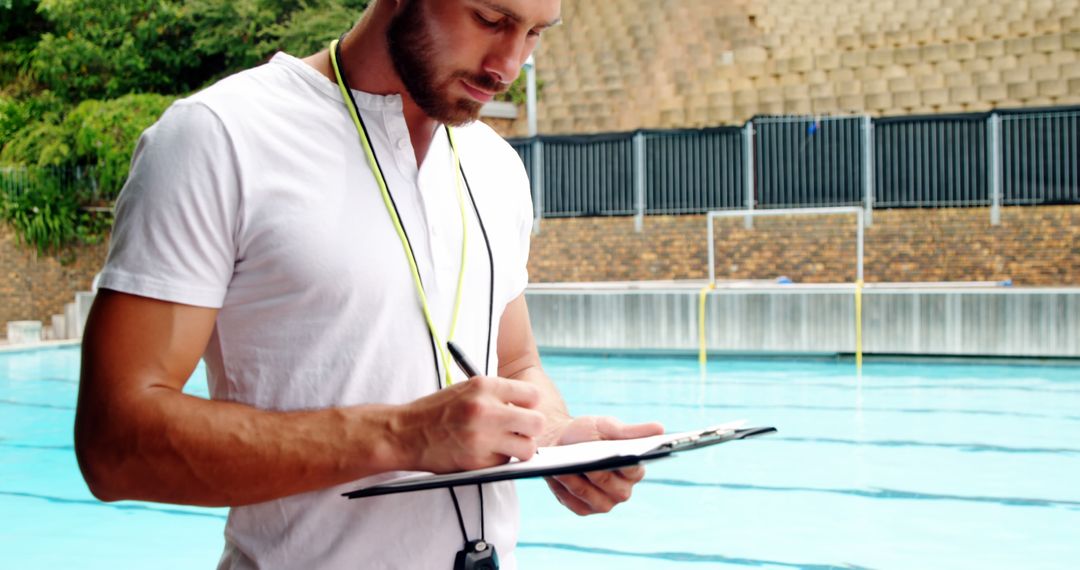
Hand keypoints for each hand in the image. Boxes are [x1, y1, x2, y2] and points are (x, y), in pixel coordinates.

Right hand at [393, 376, 545, 472]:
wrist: (405, 433)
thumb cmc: (437, 410)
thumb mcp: (467, 389)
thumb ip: (497, 395)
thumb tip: (528, 407)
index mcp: (485, 386)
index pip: (533, 395)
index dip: (529, 404)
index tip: (522, 410)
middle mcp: (486, 410)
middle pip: (537, 423)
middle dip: (530, 428)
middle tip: (519, 430)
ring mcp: (483, 438)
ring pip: (527, 449)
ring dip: (519, 448)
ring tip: (504, 444)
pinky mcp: (477, 462)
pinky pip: (505, 463)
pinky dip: (499, 460)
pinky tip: (483, 452)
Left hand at [545, 416, 663, 515]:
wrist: (560, 442)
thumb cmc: (588, 433)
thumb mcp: (607, 426)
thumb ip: (632, 431)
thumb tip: (661, 428)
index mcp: (634, 469)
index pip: (634, 469)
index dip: (625, 463)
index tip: (616, 454)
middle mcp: (622, 490)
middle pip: (613, 486)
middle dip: (598, 474)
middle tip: (585, 463)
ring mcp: (604, 503)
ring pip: (593, 497)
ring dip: (578, 483)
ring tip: (564, 469)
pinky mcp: (583, 509)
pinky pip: (576, 504)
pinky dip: (566, 491)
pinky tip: (557, 477)